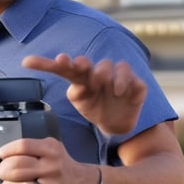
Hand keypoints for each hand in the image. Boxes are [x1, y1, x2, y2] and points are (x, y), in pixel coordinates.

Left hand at [0, 136, 95, 183]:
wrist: (82, 183)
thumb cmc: (62, 164)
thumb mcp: (52, 146)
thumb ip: (31, 146)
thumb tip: (6, 153)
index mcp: (51, 150)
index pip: (23, 146)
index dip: (7, 150)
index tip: (1, 153)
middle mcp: (51, 167)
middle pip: (16, 166)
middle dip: (3, 169)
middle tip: (2, 171)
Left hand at [22, 53, 146, 134]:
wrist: (116, 122)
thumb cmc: (94, 107)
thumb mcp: (80, 100)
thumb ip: (76, 93)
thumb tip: (75, 89)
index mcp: (79, 76)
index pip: (63, 67)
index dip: (52, 64)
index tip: (49, 61)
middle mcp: (96, 72)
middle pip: (87, 63)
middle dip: (82, 63)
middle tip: (78, 67)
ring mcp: (116, 75)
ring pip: (109, 66)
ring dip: (104, 74)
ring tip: (103, 84)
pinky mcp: (134, 83)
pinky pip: (130, 77)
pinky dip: (124, 82)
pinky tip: (119, 91)